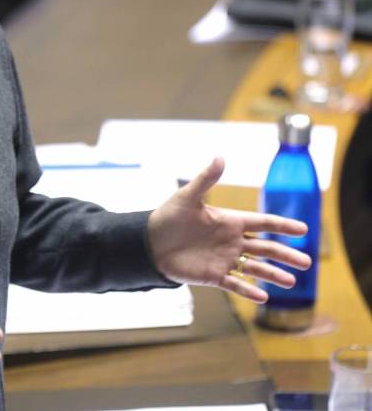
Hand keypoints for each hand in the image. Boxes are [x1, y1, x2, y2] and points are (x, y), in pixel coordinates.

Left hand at [147, 157, 311, 302]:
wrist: (148, 243)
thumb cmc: (168, 217)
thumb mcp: (187, 197)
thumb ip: (206, 180)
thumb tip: (220, 157)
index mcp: (230, 221)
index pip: (262, 223)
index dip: (282, 226)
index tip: (303, 229)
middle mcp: (231, 241)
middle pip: (265, 248)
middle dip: (286, 254)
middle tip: (307, 262)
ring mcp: (224, 259)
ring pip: (255, 268)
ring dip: (273, 275)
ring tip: (292, 281)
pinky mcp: (213, 276)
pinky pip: (235, 284)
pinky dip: (249, 291)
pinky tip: (263, 298)